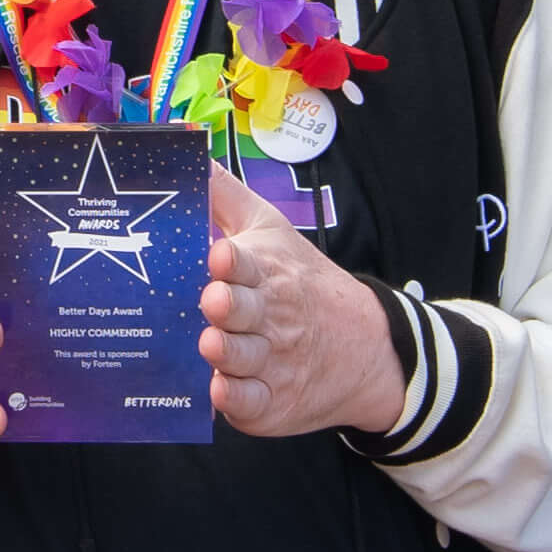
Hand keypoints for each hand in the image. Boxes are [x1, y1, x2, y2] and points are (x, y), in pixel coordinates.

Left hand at [198, 169, 403, 436]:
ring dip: (227, 352)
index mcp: (265, 272)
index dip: (232, 261)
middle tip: (211, 299)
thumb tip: (187, 148)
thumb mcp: (270, 232)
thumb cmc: (299, 281)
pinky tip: (221, 392)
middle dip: (227, 305)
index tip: (220, 255)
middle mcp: (269, 317)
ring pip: (243, 358)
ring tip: (210, 344)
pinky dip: (238, 400)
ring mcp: (270, 362)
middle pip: (242, 311)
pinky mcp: (268, 402)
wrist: (364, 348)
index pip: (248, 264)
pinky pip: (251, 403)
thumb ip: (224, 195)